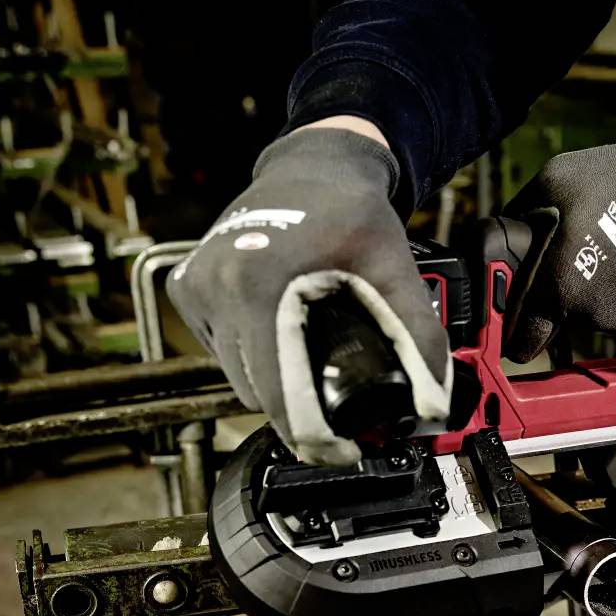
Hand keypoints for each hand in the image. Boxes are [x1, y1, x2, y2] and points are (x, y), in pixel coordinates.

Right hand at [168, 125, 451, 466]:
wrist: (312, 165)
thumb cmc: (351, 213)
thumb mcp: (395, 272)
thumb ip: (419, 340)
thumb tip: (432, 407)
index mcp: (258, 285)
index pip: (278, 395)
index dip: (313, 436)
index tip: (341, 450)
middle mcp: (215, 286)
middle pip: (257, 392)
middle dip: (298, 405)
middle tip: (338, 391)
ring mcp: (194, 287)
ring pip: (237, 374)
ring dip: (273, 378)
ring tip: (310, 350)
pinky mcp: (183, 287)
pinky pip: (221, 349)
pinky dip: (251, 351)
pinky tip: (278, 324)